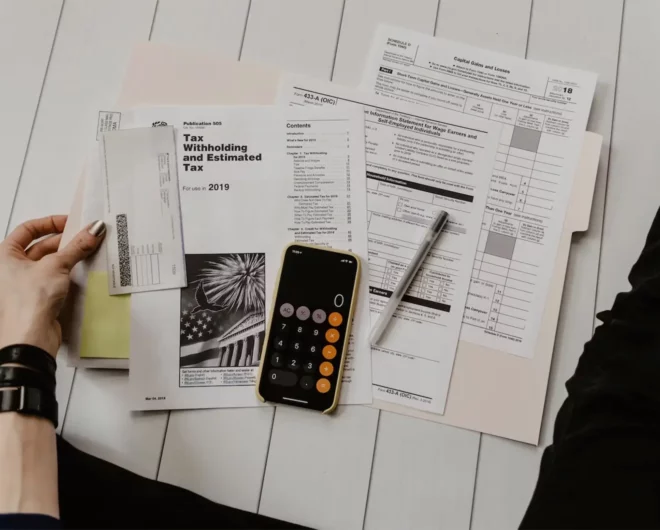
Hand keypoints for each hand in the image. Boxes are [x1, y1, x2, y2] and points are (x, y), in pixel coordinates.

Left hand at [0, 216, 104, 357]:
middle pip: (41, 245)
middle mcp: (12, 268)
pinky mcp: (39, 296)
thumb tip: (92, 230)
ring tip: (88, 251)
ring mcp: (26, 283)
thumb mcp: (56, 265)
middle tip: (86, 236)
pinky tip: (83, 270)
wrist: (31, 337)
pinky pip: (56, 277)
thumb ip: (76, 246)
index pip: (28, 229)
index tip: (70, 222)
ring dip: (69, 256)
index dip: (50, 223)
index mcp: (5, 255)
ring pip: (50, 262)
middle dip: (65, 240)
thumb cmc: (28, 303)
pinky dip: (69, 272)